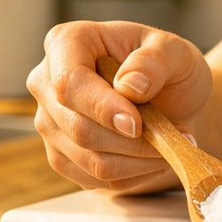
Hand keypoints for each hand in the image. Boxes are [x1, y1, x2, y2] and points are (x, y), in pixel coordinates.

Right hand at [26, 20, 212, 192]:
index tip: (137, 125)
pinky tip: (151, 158)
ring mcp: (49, 123)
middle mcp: (46, 83)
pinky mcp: (61, 156)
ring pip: (89, 159)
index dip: (101, 107)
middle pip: (78, 127)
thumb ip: (155, 61)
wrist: (172, 101)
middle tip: (173, 137)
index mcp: (67, 43)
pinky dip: (131, 174)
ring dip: (137, 160)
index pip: (70, 82)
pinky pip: (94, 179)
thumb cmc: (168, 69)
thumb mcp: (175, 51)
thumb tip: (130, 86)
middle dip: (131, 141)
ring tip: (169, 146)